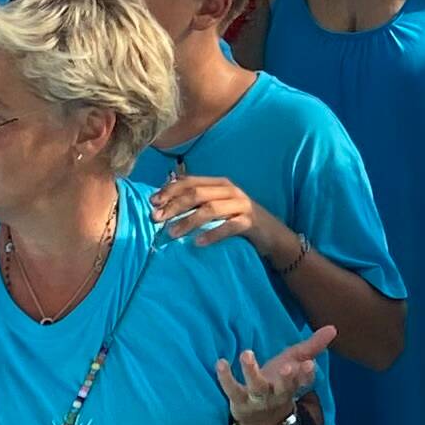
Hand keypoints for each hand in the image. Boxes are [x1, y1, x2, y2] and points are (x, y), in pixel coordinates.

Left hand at [154, 171, 292, 269]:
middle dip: (174, 205)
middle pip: (197, 194)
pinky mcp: (250, 222)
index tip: (152, 202)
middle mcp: (230, 190)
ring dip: (188, 221)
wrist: (272, 233)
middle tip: (156, 218)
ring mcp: (241, 205)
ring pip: (210, 209)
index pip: (190, 182)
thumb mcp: (219, 205)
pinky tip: (198, 243)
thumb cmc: (239, 219)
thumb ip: (198, 201)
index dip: (170, 190)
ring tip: (171, 233)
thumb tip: (166, 201)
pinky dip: (212, 234)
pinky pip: (229, 227)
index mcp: (219, 183)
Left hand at [216, 330, 335, 424]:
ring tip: (246, 353)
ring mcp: (258, 399)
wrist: (261, 421)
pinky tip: (221, 363)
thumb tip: (333, 328)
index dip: (306, 374)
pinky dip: (226, 378)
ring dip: (251, 371)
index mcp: (293, 385)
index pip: (303, 381)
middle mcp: (277, 394)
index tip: (309, 365)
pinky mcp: (239, 401)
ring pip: (257, 388)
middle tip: (288, 366)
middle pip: (284, 388)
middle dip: (287, 378)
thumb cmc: (279, 384)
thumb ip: (313, 347)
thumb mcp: (295, 364)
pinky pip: (232, 390)